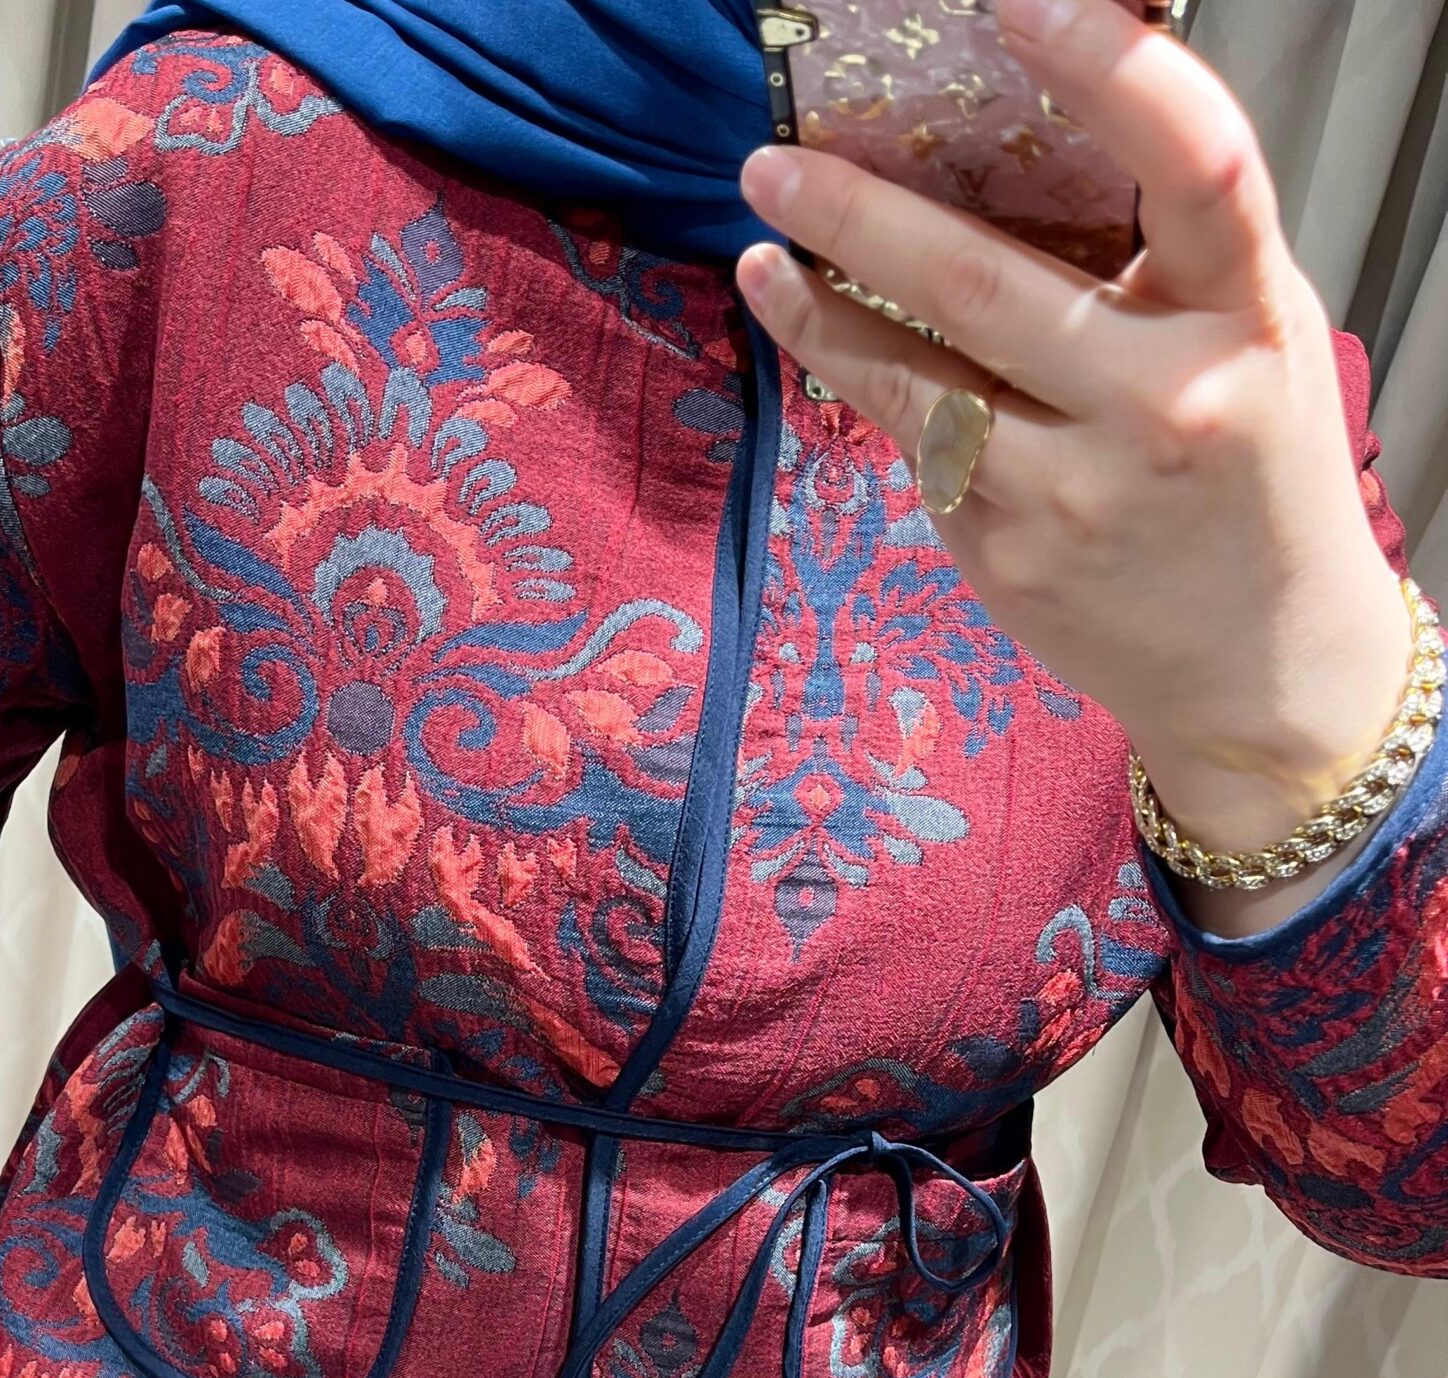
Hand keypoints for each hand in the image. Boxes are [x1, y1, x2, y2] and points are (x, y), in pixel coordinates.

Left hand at [735, 0, 1413, 924]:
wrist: (1260, 666)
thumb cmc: (1249, 468)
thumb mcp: (1249, 333)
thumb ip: (1164, 246)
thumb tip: (1031, 119)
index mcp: (1245, 319)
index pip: (1197, 167)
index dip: (1112, 69)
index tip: (1018, 3)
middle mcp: (1162, 404)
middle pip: (985, 284)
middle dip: (861, 214)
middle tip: (774, 163)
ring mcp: (1074, 492)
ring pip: (914, 379)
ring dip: (820, 310)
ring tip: (763, 255)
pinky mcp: (1007, 555)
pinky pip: (917, 447)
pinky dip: (865, 385)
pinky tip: (821, 339)